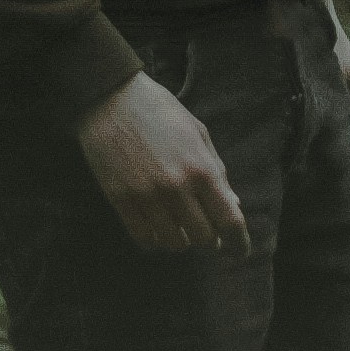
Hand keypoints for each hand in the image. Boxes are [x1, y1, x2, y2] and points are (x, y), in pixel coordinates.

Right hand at [75, 72, 252, 251]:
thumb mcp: (198, 133)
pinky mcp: (120, 200)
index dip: (238, 243)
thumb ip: (217, 172)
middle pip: (203, 238)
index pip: (229, 221)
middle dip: (209, 240)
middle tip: (207, 234)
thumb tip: (233, 206)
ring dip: (182, 241)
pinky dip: (155, 242)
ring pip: (173, 243)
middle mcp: (176, 187)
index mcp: (201, 169)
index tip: (238, 252)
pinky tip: (157, 231)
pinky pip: (143, 239)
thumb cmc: (160, 111)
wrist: (111, 98)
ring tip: (180, 229)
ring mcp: (146, 196)